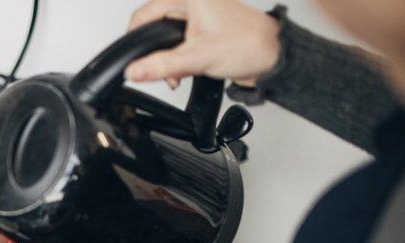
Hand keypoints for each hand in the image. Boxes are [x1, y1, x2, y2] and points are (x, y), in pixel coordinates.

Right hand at [125, 0, 280, 87]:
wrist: (272, 58)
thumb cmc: (248, 45)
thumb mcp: (198, 58)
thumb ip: (162, 66)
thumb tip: (134, 70)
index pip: (145, 13)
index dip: (136, 39)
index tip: (132, 60)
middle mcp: (192, 0)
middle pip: (154, 26)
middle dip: (156, 53)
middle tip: (165, 70)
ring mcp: (196, 13)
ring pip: (164, 36)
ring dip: (167, 58)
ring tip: (179, 72)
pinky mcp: (200, 27)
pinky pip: (177, 42)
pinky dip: (177, 59)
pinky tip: (185, 69)